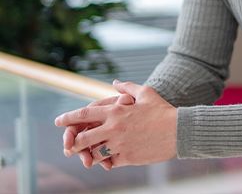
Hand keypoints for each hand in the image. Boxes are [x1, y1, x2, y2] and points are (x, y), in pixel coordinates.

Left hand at [55, 81, 176, 167]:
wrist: (178, 130)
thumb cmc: (162, 110)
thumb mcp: (146, 93)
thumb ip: (127, 87)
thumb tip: (114, 83)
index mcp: (116, 111)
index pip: (84, 115)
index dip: (68, 118)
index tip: (58, 121)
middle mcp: (114, 128)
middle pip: (81, 139)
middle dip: (71, 143)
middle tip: (68, 145)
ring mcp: (119, 144)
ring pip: (93, 153)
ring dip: (90, 154)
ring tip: (90, 154)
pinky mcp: (127, 157)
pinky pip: (108, 163)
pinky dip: (106, 161)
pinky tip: (109, 159)